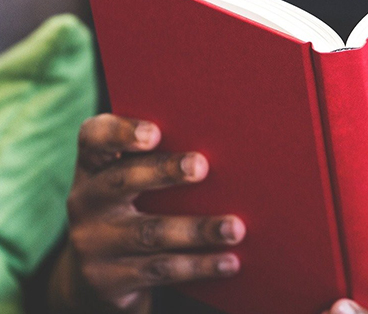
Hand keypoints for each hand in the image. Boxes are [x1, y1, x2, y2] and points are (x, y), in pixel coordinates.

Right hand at [49, 114, 245, 313]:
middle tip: (201, 166)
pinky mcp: (109, 280)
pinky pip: (161, 270)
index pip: (94, 138)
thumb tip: (229, 140)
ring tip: (235, 228)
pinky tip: (230, 261)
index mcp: (95, 165)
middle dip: (164, 171)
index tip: (154, 132)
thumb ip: (165, 155)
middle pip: (124, 180)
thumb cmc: (138, 203)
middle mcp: (87, 200)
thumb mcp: (136, 178)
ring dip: (198, 229)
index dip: (120, 133)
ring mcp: (94, 242)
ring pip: (150, 232)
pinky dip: (200, 265)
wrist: (101, 273)